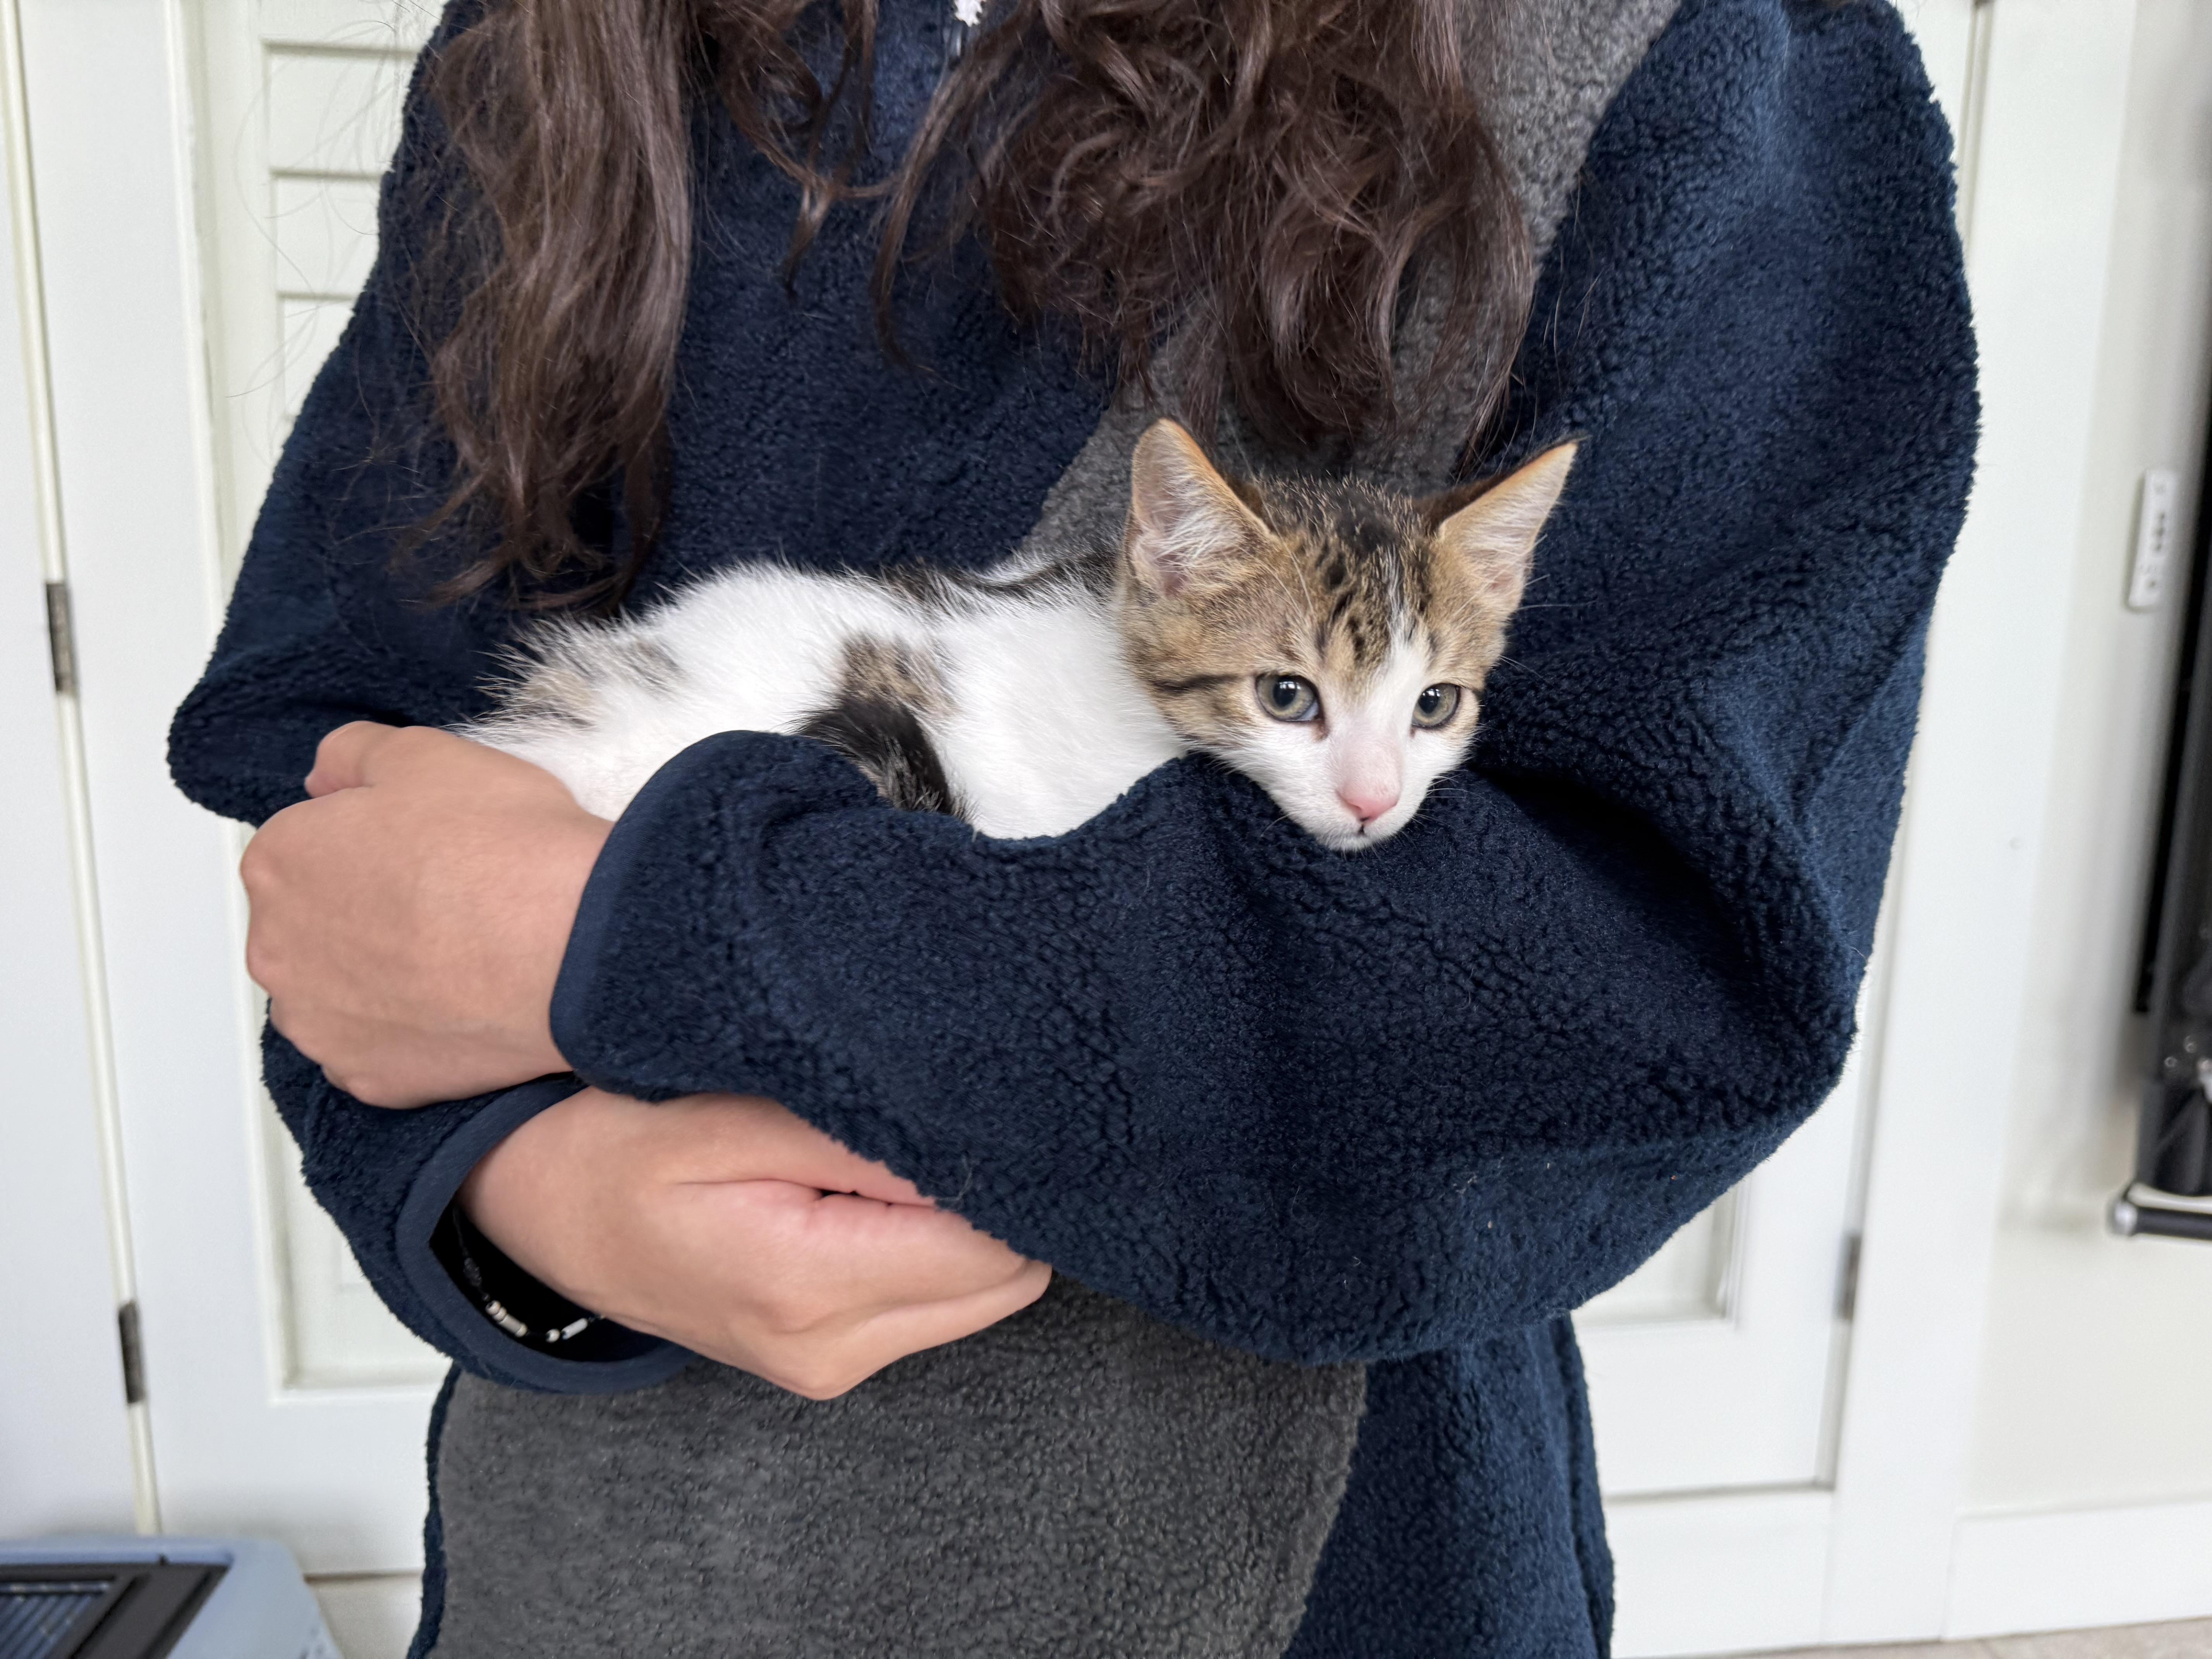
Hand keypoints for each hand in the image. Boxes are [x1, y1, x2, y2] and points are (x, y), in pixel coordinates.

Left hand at [242, 723, 608, 1106]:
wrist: (572, 948)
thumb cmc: (505, 852)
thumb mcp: (430, 755)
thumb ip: (355, 753)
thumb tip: (327, 776)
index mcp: (280, 861)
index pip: (306, 845)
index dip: (370, 843)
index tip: (423, 849)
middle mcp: (278, 948)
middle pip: (314, 923)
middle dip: (365, 913)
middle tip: (446, 901)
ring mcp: (319, 1022)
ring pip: (338, 992)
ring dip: (380, 977)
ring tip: (457, 958)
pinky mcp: (367, 1077)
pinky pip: (377, 1050)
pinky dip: (410, 1031)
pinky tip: (460, 1004)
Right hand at [463, 1088, 1051, 1396]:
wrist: (538, 1208)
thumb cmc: (618, 1146)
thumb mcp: (731, 1116)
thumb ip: (864, 1141)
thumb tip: (984, 1148)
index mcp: (805, 1288)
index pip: (992, 1246)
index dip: (1000, 1169)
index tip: (967, 1110)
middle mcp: (830, 1351)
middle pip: (1004, 1277)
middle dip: (990, 1199)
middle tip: (916, 1126)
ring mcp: (831, 1366)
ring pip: (981, 1293)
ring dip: (958, 1221)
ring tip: (875, 1157)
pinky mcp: (832, 1359)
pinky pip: (935, 1302)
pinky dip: (927, 1246)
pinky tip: (863, 1195)